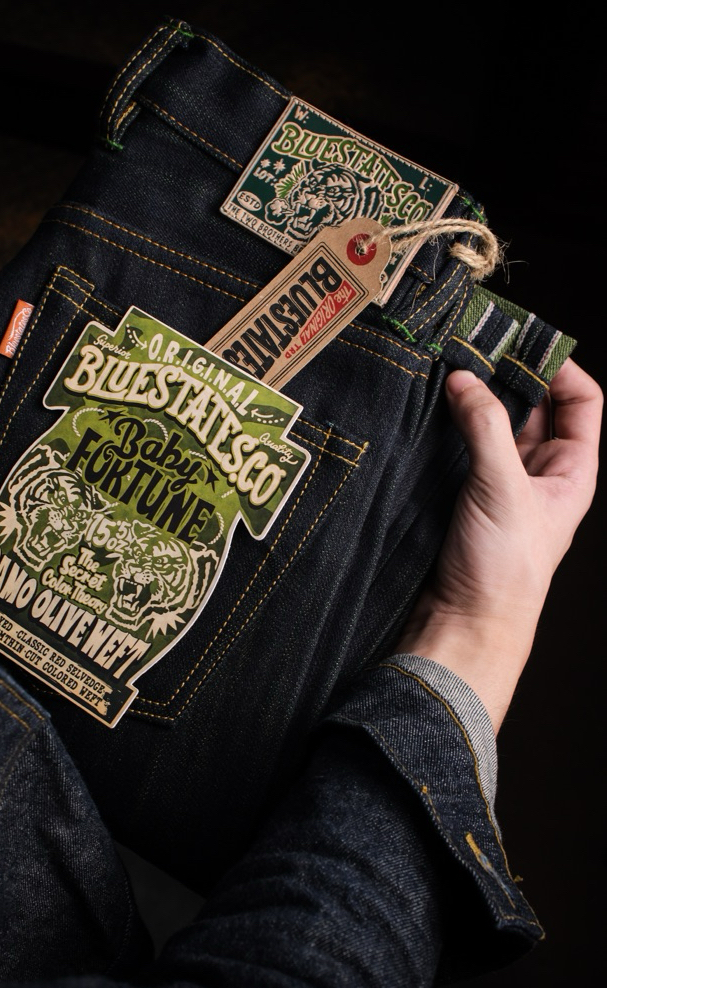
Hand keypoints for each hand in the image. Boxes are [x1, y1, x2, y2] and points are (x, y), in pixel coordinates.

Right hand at [394, 358, 602, 732]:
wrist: (463, 623)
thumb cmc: (504, 571)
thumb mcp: (504, 489)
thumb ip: (486, 429)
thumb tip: (465, 380)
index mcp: (570, 472)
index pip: (580, 403)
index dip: (560, 368)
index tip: (525, 340)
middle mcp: (538, 474)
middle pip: (533, 407)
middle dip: (508, 376)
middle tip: (476, 345)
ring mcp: (498, 484)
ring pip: (492, 426)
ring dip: (474, 399)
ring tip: (449, 368)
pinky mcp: (461, 495)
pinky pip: (460, 448)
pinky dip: (448, 426)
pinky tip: (429, 408)